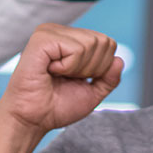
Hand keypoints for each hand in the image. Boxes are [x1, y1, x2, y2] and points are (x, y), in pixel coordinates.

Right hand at [0, 23, 123, 136]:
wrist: (32, 120)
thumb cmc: (55, 107)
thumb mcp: (91, 93)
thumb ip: (108, 78)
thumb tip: (119, 60)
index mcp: (71, 39)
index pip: (108, 44)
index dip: (100, 69)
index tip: (75, 79)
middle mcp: (60, 31)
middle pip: (103, 42)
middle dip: (91, 68)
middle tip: (65, 78)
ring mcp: (50, 32)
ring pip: (91, 44)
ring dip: (78, 69)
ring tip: (56, 75)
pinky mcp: (42, 39)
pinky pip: (76, 49)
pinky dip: (68, 67)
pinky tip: (50, 71)